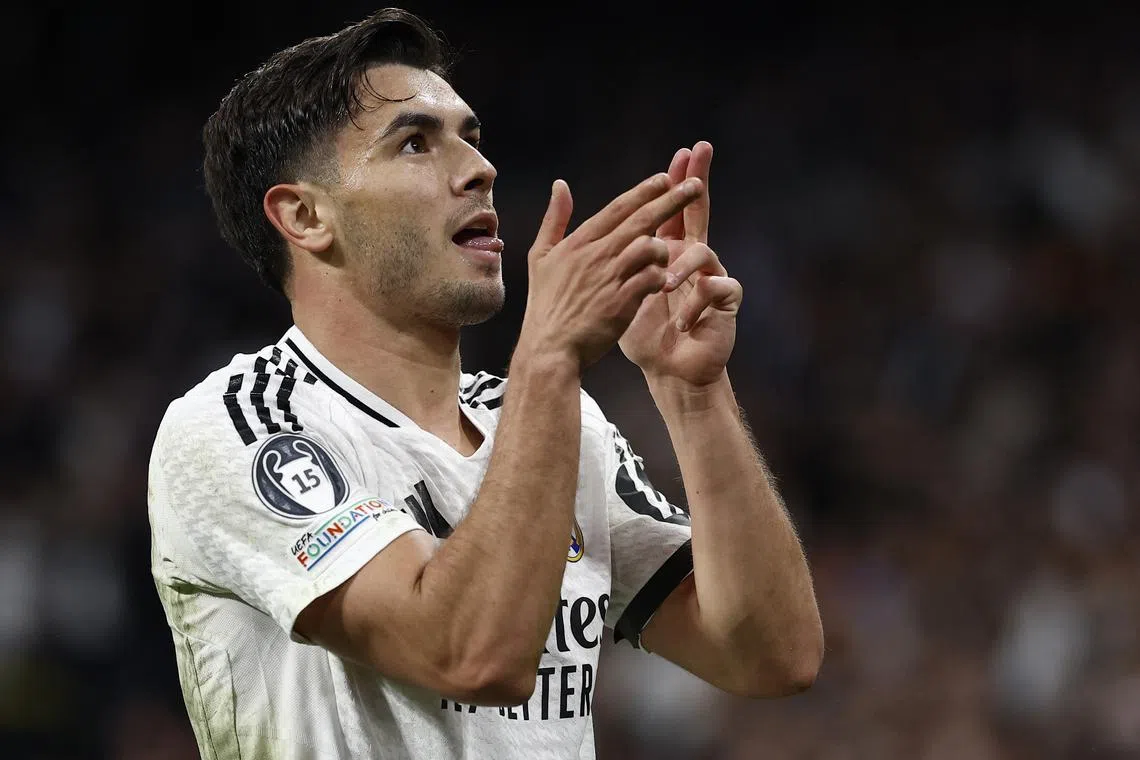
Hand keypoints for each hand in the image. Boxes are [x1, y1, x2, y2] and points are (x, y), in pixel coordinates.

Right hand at [516, 173, 703, 371]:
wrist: (550, 348)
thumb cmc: (546, 305)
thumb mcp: (540, 257)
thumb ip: (554, 219)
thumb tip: (560, 184)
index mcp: (579, 242)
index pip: (618, 208)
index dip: (644, 191)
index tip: (665, 178)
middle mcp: (596, 255)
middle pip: (641, 219)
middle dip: (671, 200)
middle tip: (694, 186)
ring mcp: (610, 278)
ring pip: (651, 246)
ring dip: (665, 248)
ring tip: (667, 256)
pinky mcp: (622, 302)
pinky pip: (653, 278)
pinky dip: (662, 276)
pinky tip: (662, 282)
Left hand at [618, 142, 742, 386]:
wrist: (669, 369)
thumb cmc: (643, 332)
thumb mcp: (617, 293)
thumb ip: (604, 260)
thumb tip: (586, 232)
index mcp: (667, 252)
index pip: (670, 210)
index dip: (675, 183)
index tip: (680, 153)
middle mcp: (693, 258)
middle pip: (697, 214)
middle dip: (698, 186)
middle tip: (700, 159)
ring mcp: (711, 276)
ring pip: (704, 254)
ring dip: (682, 267)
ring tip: (663, 288)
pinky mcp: (726, 302)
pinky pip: (716, 290)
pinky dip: (696, 305)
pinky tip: (683, 322)